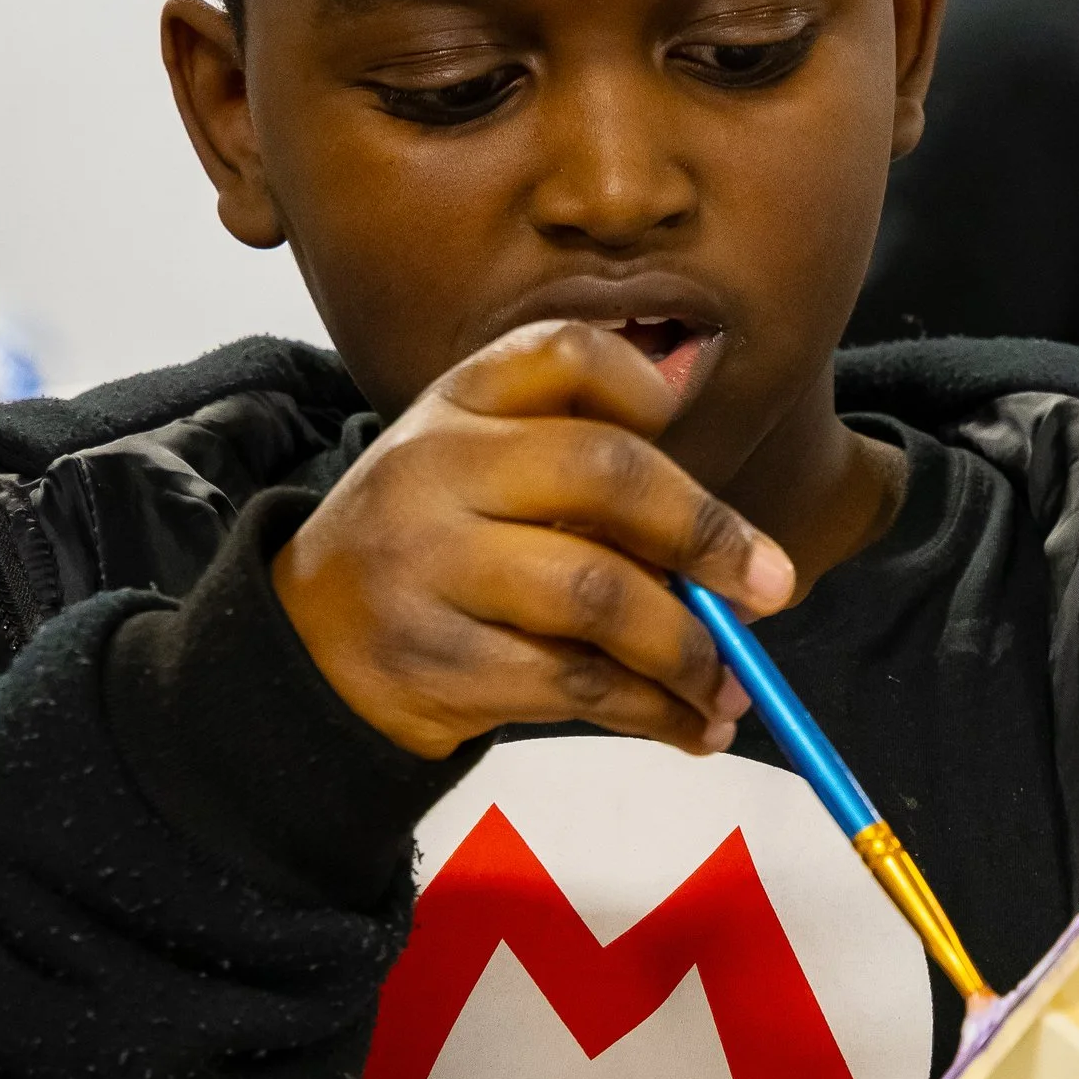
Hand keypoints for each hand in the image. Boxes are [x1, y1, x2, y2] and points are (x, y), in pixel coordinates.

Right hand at [274, 319, 792, 759]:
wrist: (307, 641)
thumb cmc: (436, 543)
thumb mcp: (479, 466)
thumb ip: (582, 451)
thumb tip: (716, 456)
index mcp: (460, 403)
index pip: (565, 354)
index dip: (641, 384)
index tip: (683, 421)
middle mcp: (438, 468)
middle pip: (604, 474)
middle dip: (706, 533)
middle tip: (771, 585)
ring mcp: (431, 565)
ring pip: (599, 596)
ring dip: (688, 649)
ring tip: (729, 684)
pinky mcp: (439, 659)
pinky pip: (574, 683)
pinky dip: (650, 710)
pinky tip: (687, 724)